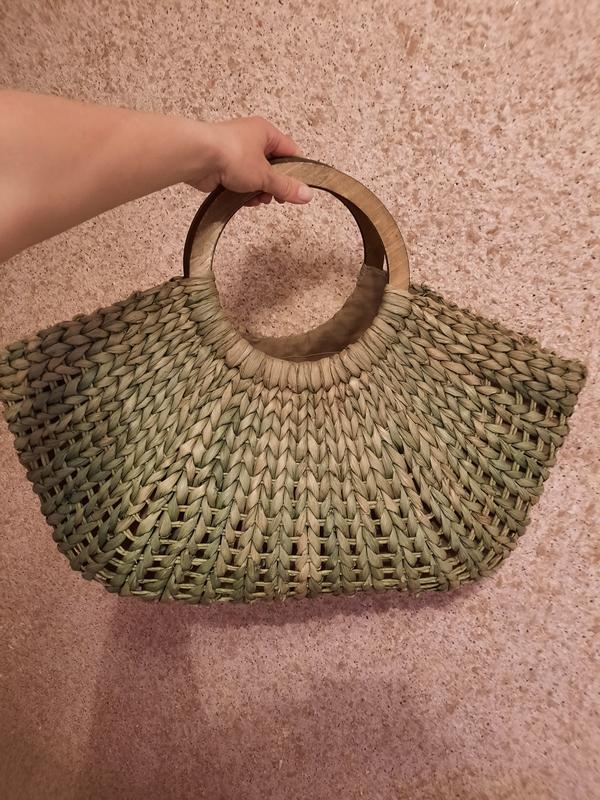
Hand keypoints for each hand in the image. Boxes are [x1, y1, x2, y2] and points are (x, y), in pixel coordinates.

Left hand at [188, 116, 313, 205]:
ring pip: (255, 175)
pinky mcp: (222, 165)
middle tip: (276, 198)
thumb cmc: (232, 154)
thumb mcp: (265, 175)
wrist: (197, 156)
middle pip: (272, 166)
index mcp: (265, 132)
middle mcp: (251, 139)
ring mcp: (235, 152)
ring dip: (258, 190)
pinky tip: (244, 200)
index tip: (298, 189)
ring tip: (258, 199)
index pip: (290, 151)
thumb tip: (307, 195)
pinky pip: (239, 180)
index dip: (296, 171)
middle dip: (274, 185)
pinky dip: (243, 191)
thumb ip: (286, 186)